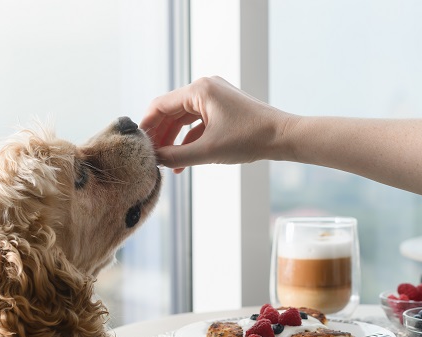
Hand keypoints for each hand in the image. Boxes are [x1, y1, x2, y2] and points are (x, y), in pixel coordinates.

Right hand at [140, 76, 290, 171]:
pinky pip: (198, 123)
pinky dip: (190, 140)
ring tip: (164, 162)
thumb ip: (177, 156)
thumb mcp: (208, 151)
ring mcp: (215, 97)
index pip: (160, 105)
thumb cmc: (249, 139)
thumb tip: (155, 160)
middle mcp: (205, 88)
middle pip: (171, 111)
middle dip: (160, 135)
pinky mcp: (224, 108)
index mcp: (199, 90)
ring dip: (174, 140)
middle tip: (148, 156)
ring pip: (184, 119)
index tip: (138, 145)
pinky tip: (182, 162)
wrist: (283, 137)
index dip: (147, 126)